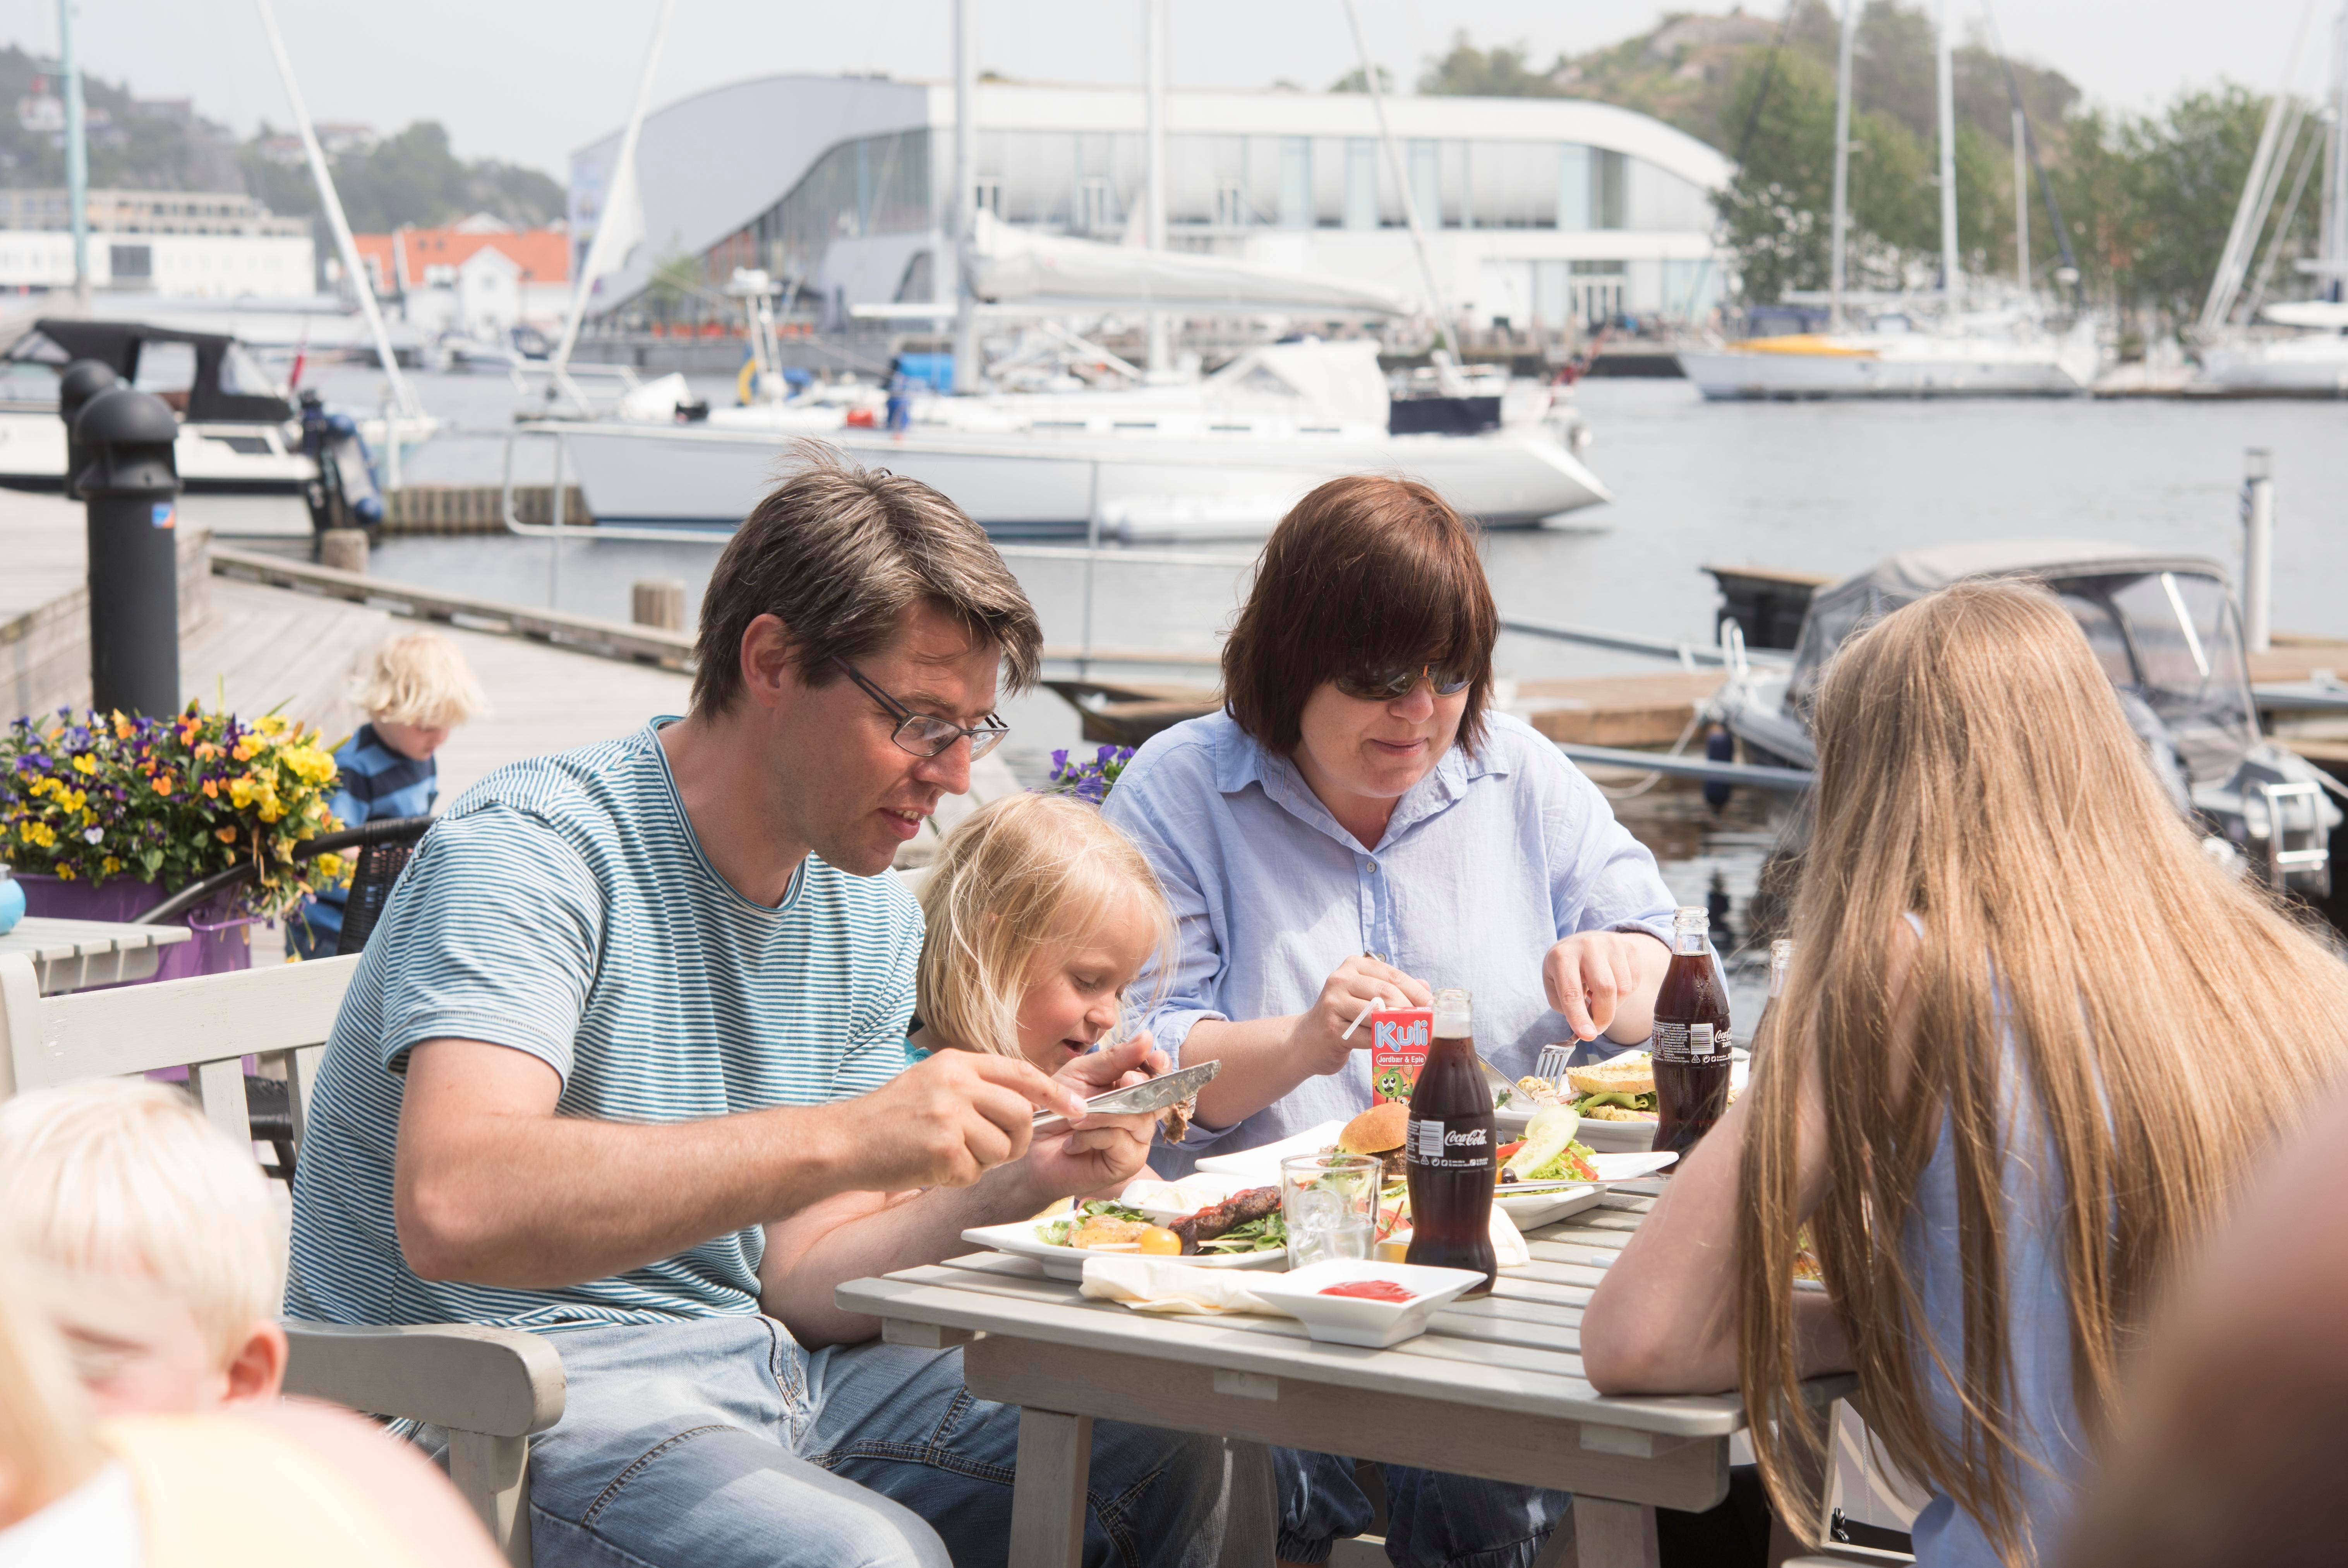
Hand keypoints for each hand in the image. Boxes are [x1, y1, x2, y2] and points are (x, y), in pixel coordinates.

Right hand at [833, 1050, 1083, 1191]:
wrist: (843, 1141)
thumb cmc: (889, 1117)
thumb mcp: (932, 1081)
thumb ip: (975, 1086)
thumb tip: (1027, 1102)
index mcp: (956, 1063)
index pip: (1020, 1072)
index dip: (1054, 1091)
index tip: (1076, 1108)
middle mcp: (955, 1083)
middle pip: (1021, 1113)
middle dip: (1017, 1138)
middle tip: (995, 1148)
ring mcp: (949, 1115)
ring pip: (1002, 1147)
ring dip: (984, 1161)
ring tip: (951, 1155)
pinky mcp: (942, 1149)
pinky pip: (975, 1172)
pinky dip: (958, 1177)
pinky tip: (932, 1167)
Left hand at [1026, 1034, 1166, 1194]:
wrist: (1032, 1148)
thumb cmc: (1057, 1108)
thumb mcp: (1081, 1074)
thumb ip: (1114, 1058)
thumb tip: (1147, 1037)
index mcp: (1131, 1088)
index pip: (1158, 1075)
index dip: (1160, 1066)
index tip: (1154, 1058)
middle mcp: (1139, 1114)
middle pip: (1158, 1098)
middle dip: (1140, 1086)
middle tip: (1125, 1081)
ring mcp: (1136, 1140)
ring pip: (1139, 1119)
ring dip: (1104, 1114)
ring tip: (1075, 1119)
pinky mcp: (1127, 1162)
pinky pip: (1120, 1141)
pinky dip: (1093, 1136)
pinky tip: (1073, 1142)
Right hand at [1286, 957, 1432, 1077]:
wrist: (1307, 1040)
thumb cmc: (1344, 1016)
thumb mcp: (1366, 995)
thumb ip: (1393, 988)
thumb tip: (1426, 988)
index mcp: (1353, 965)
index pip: (1392, 976)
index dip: (1416, 992)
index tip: (1433, 1007)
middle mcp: (1340, 979)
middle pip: (1386, 993)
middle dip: (1411, 1010)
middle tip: (1427, 1024)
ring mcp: (1333, 1003)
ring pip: (1377, 1014)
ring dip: (1399, 1028)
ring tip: (1415, 1036)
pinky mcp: (1331, 1029)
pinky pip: (1367, 1036)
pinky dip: (1382, 1043)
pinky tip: (1391, 1046)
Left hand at [1544, 931, 1664, 1041]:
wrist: (1583, 941)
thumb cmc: (1566, 968)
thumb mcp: (1554, 984)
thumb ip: (1566, 1007)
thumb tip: (1587, 1029)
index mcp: (1562, 956)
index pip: (1572, 992)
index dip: (1579, 1017)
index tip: (1588, 1036)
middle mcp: (1588, 945)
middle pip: (1605, 989)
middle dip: (1603, 1017)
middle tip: (1596, 1027)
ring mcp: (1612, 944)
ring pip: (1623, 989)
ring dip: (1613, 1004)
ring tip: (1598, 996)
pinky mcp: (1630, 948)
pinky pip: (1634, 983)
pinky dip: (1623, 994)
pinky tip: (1610, 984)